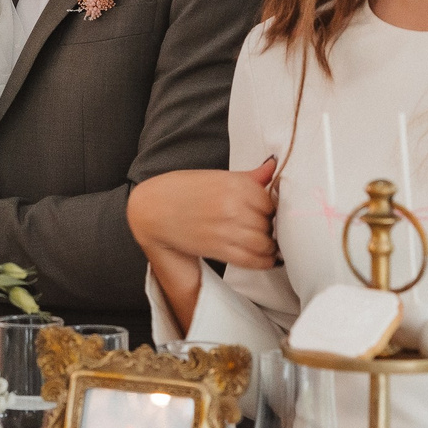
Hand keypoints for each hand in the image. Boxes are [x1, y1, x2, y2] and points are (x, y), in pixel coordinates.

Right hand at [128, 160, 279, 271]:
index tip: (268, 212)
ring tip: (266, 243)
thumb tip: (273, 167)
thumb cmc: (185, 189)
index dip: (272, 209)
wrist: (154, 209)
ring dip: (269, 245)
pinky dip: (264, 261)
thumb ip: (249, 176)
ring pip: (265, 243)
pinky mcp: (219, 249)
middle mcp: (234, 206)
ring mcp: (227, 229)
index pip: (271, 201)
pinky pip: (253, 260)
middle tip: (266, 228)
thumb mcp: (217, 177)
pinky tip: (267, 258)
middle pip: (270, 223)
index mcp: (236, 184)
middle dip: (271, 227)